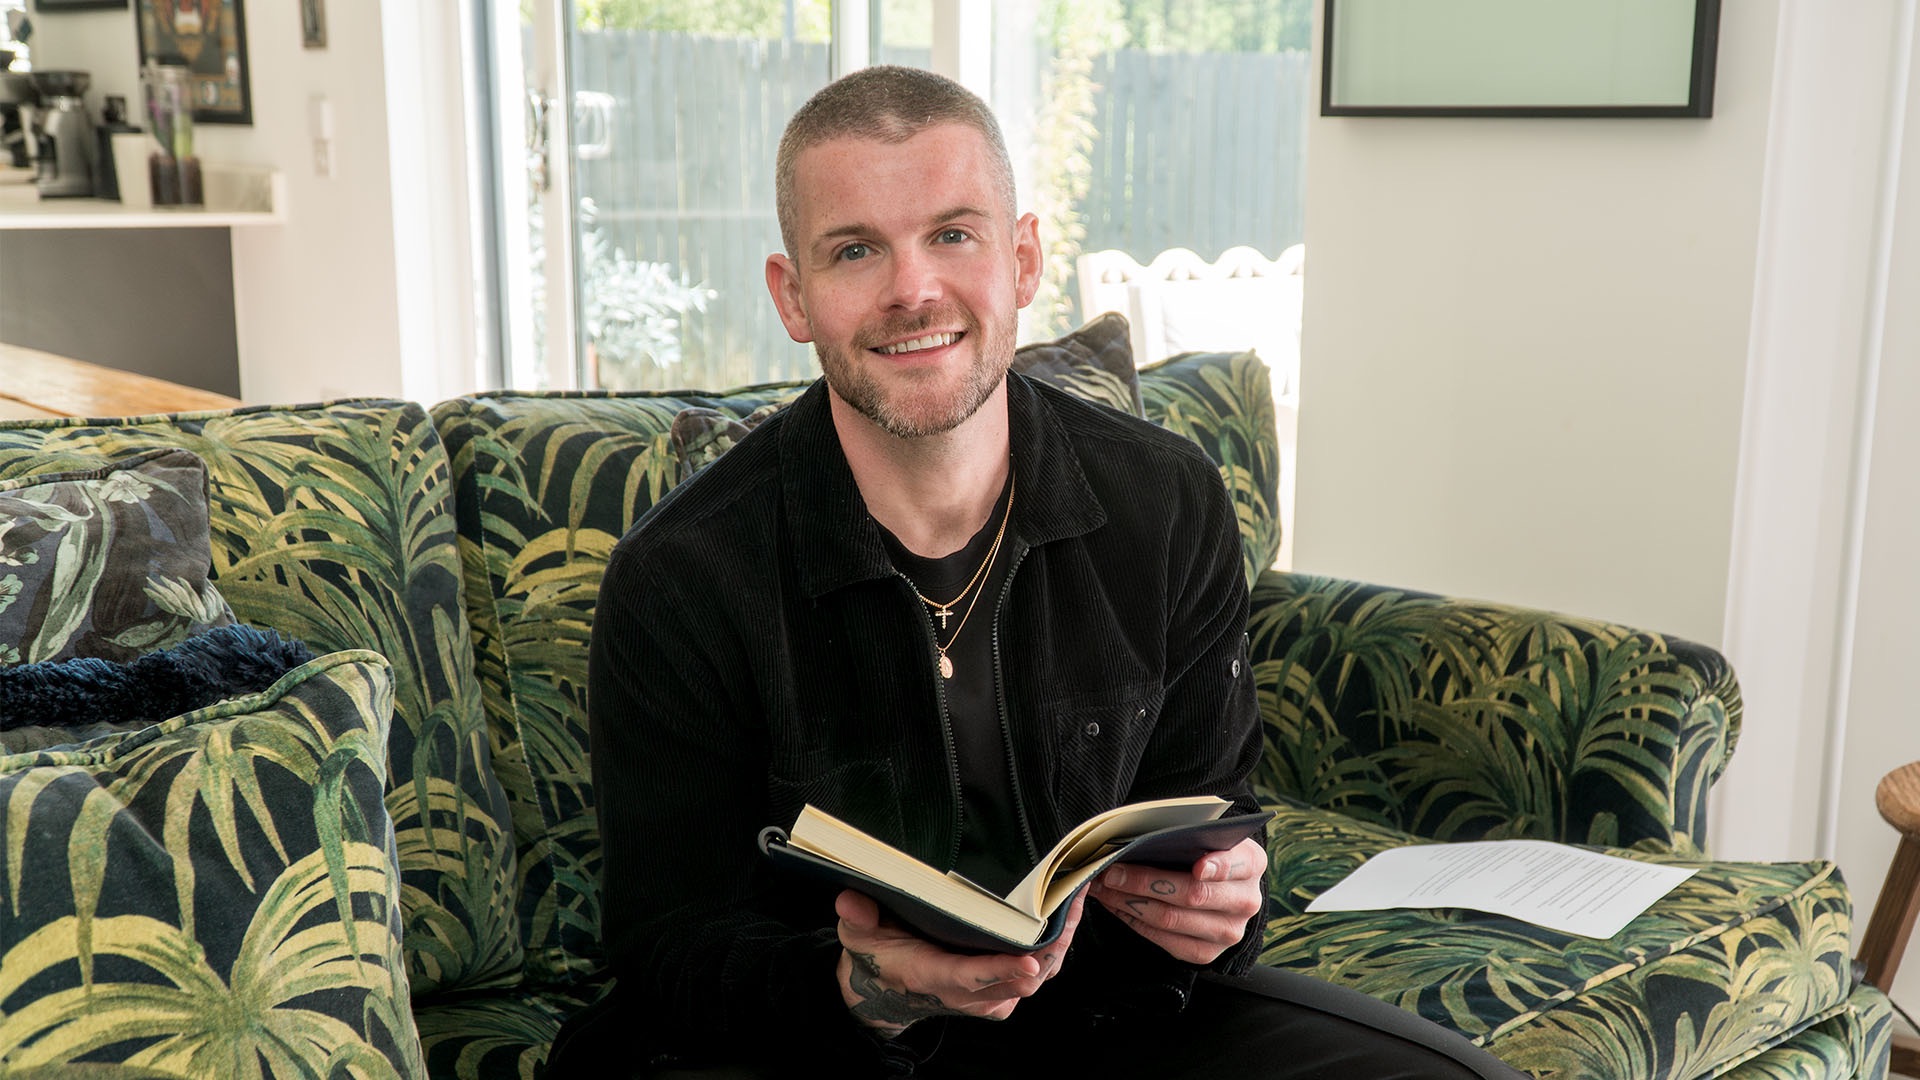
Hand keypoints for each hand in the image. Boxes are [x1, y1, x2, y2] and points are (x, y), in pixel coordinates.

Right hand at [834, 888, 1084, 1035]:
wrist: (886, 992)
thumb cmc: (879, 955)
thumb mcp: (858, 936)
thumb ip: (857, 918)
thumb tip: (850, 900)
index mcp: (934, 976)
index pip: (973, 977)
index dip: (1002, 969)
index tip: (1032, 959)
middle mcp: (968, 993)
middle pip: (1020, 978)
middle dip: (1051, 944)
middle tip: (1070, 901)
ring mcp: (988, 997)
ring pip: (1036, 979)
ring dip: (1060, 944)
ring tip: (1077, 899)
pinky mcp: (1001, 994)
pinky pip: (1037, 978)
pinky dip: (1055, 952)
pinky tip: (1066, 918)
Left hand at [1088, 836, 1266, 964]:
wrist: (1220, 887)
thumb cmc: (1205, 852)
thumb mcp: (1208, 836)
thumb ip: (1188, 835)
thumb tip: (1142, 837)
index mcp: (1251, 863)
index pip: (1236, 864)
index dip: (1218, 867)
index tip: (1198, 866)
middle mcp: (1245, 901)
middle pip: (1192, 895)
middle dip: (1144, 881)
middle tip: (1111, 870)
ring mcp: (1228, 932)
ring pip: (1171, 919)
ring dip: (1129, 901)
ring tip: (1104, 886)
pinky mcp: (1207, 953)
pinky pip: (1164, 940)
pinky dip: (1134, 921)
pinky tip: (1116, 904)